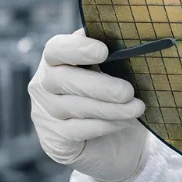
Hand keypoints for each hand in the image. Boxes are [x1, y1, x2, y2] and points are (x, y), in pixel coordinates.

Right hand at [29, 30, 149, 181]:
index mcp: (58, 59)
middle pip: (61, 80)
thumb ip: (116, 55)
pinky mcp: (53, 140)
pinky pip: (77, 130)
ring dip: (109, 108)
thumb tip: (130, 38)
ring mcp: (45, 114)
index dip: (77, 48)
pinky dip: (104, 125)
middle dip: (98, 86)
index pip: (56, 48)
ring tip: (137, 108)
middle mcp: (44, 84)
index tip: (103, 52)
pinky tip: (125, 122)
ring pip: (73, 107)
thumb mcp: (119, 72)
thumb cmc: (117, 97)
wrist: (119, 142)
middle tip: (127, 91)